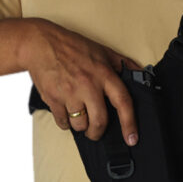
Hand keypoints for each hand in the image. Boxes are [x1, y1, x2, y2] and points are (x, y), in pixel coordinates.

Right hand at [19, 18, 142, 145]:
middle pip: (99, 121)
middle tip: (96, 131)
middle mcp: (88, 85)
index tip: (132, 138)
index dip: (130, 123)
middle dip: (98, 132)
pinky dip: (66, 122)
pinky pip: (63, 123)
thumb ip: (123, 63)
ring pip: (80, 125)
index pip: (123, 102)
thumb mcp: (103, 51)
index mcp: (103, 74)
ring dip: (81, 126)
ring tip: (79, 115)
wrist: (41, 44)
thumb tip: (141, 73)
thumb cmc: (73, 46)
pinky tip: (66, 112)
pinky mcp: (53, 99)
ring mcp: (69, 93)